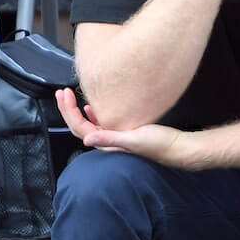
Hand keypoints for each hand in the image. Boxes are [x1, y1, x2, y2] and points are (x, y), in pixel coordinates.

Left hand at [55, 88, 195, 167]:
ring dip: (77, 110)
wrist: (177, 147)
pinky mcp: (123, 131)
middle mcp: (108, 141)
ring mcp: (114, 136)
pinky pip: (102, 123)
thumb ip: (110, 139)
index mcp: (107, 144)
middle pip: (79, 126)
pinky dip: (93, 114)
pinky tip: (91, 107)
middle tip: (61, 92)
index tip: (65, 94)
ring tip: (69, 96)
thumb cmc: (159, 145)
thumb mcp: (134, 140)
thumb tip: (87, 140)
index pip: (80, 128)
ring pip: (88, 124)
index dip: (69, 111)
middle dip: (67, 109)